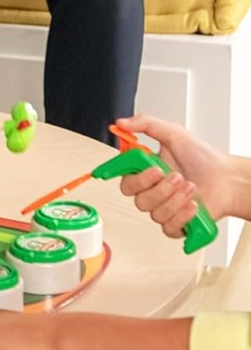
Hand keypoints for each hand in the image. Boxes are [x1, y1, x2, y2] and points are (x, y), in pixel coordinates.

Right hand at [116, 115, 231, 237]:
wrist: (228, 179)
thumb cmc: (204, 159)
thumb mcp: (174, 134)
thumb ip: (146, 124)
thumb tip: (123, 123)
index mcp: (145, 171)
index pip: (123, 177)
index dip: (130, 176)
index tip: (147, 168)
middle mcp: (151, 191)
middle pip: (136, 197)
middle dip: (159, 187)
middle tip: (176, 175)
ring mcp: (161, 208)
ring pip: (153, 212)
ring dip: (176, 198)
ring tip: (190, 186)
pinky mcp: (174, 224)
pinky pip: (168, 226)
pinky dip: (182, 214)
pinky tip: (193, 203)